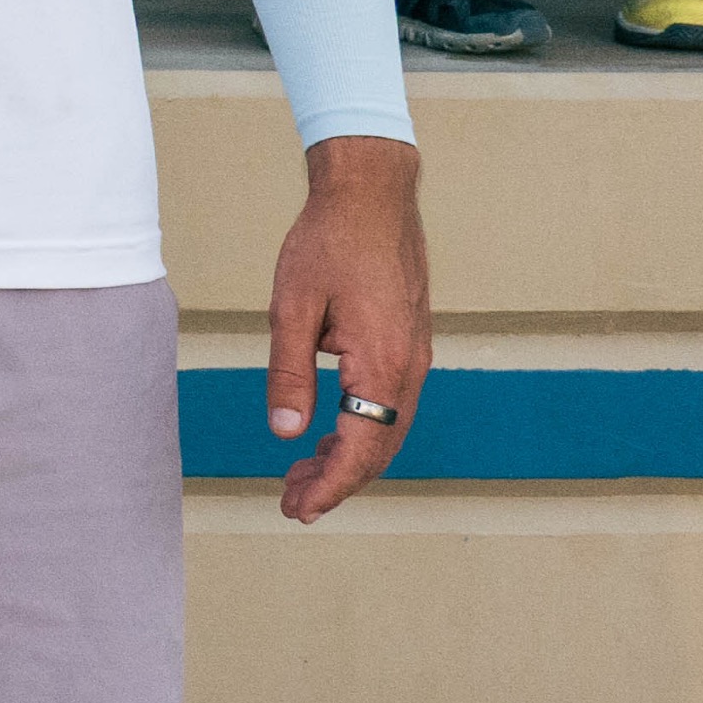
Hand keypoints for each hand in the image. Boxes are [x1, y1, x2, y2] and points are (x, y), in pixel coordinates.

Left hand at [265, 136, 427, 522]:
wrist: (372, 192)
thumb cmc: (328, 241)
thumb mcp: (291, 307)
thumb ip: (289, 373)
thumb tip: (287, 434)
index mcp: (383, 363)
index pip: (361, 450)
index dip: (330, 487)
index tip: (297, 510)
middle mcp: (410, 367)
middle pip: (380, 449)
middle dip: (337, 482)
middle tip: (291, 502)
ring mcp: (415, 354)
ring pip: (387, 428)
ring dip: (349, 457)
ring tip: (303, 475)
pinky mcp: (410, 341)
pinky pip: (391, 402)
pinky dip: (362, 428)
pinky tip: (330, 431)